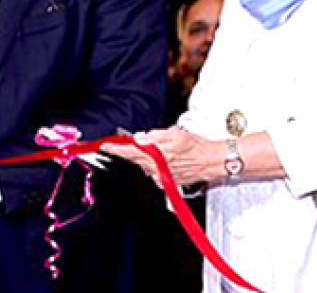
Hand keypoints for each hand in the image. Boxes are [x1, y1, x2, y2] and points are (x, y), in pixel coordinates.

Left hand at [102, 127, 218, 188]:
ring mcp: (160, 176)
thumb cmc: (197, 147)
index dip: (115, 148)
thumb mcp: (175, 134)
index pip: (130, 151)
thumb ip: (155, 136)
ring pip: (144, 164)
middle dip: (129, 150)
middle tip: (125, 142)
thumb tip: (140, 138)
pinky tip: (165, 157)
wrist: (211, 161)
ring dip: (144, 156)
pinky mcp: (165, 181)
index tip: (104, 146)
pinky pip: (153, 170)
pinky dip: (154, 163)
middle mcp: (156, 168)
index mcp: (156, 154)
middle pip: (135, 158)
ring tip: (159, 148)